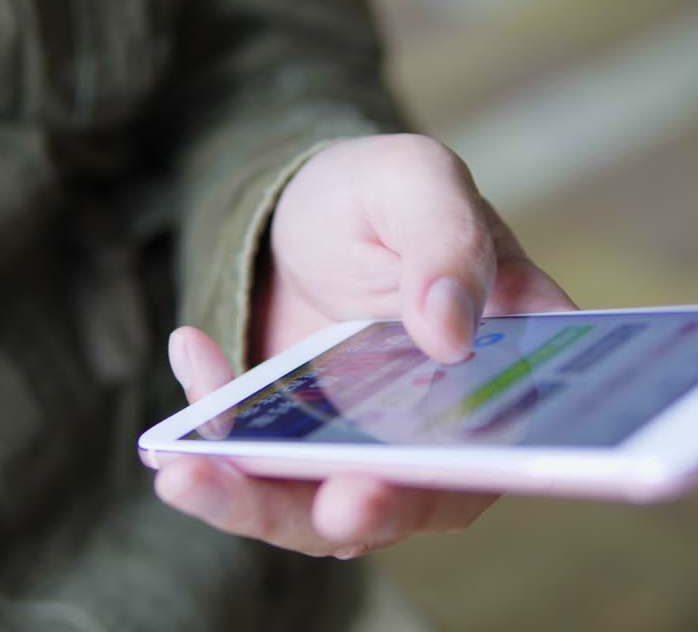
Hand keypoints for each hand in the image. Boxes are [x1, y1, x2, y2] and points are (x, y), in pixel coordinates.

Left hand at [154, 134, 576, 557]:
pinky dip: (211, 440)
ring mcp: (367, 450)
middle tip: (332, 505)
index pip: (509, 443)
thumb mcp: (417, 184)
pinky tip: (192, 355)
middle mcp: (446, 430)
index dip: (471, 479)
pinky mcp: (300, 452)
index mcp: (509, 369)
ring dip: (257, 502)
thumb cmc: (382, 195)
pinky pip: (254, 468)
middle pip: (415, 498)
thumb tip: (451, 331)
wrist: (305, 212)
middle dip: (364, 513)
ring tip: (188, 472)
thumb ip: (447, 244)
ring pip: (321, 510)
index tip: (416, 477)